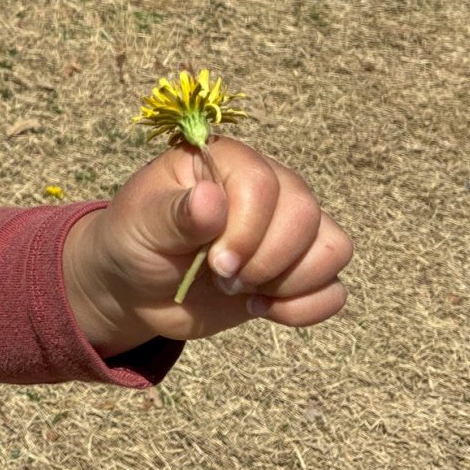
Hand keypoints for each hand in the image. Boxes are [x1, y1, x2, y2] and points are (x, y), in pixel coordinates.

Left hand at [63, 136, 352, 356]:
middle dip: (267, 260)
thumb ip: (174, 213)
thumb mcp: (140, 224)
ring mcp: (287, 229)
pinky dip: (305, 308)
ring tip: (242, 291)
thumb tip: (210, 200)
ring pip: (334, 248)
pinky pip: (334, 289)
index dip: (247, 229)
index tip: (213, 262)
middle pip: (306, 215)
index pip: (264, 184)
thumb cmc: (135, 240)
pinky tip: (262, 308)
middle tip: (222, 278)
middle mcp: (269, 186)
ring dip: (290, 283)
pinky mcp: (297, 270)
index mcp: (226, 161)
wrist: (136, 286)